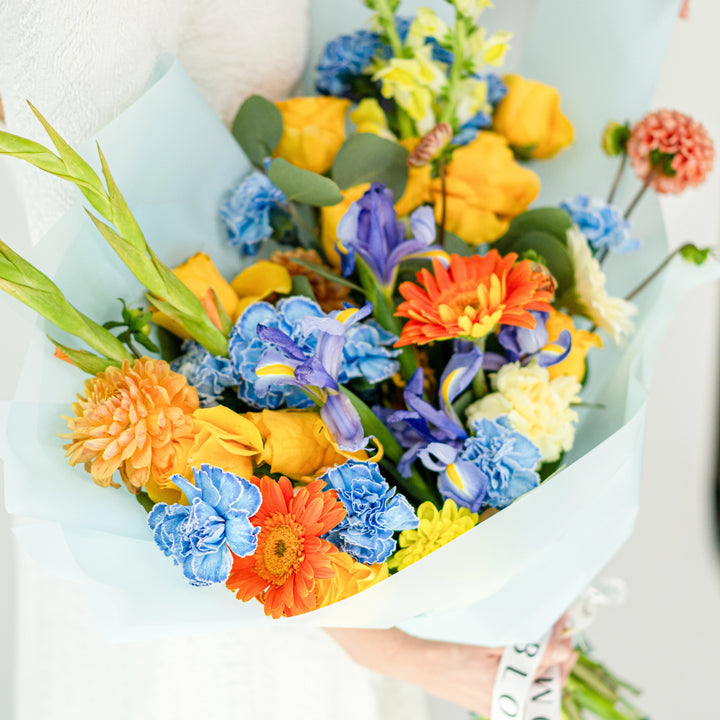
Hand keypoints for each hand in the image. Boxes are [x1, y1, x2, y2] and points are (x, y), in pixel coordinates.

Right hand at [325, 615, 576, 715]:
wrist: (411, 661)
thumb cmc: (444, 656)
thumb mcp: (488, 648)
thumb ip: (528, 652)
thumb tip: (561, 650)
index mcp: (509, 697)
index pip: (553, 679)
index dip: (564, 651)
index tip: (566, 627)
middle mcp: (506, 705)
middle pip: (548, 683)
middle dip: (558, 655)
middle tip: (560, 627)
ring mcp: (497, 701)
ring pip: (534, 683)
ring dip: (543, 658)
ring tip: (546, 634)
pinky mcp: (489, 696)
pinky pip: (517, 684)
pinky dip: (526, 665)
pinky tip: (524, 648)